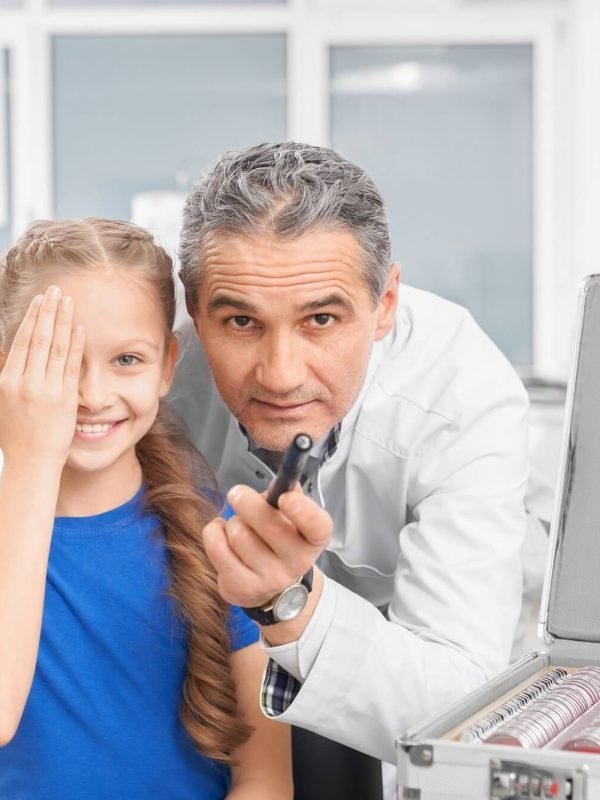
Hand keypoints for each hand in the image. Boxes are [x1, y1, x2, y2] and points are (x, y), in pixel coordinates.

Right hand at [0, 286, 84, 468]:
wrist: (31, 463)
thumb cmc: (16, 435)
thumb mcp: (4, 401)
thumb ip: (8, 373)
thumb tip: (9, 350)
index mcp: (7, 381)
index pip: (21, 340)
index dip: (32, 317)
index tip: (40, 300)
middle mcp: (25, 382)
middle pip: (38, 338)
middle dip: (48, 311)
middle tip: (55, 290)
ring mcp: (46, 390)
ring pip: (55, 347)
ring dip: (63, 321)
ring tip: (68, 301)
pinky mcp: (65, 399)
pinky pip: (71, 366)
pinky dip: (75, 345)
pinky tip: (80, 328)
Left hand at [203, 485, 332, 608]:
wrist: (273, 588)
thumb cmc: (281, 542)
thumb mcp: (292, 519)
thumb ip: (288, 496)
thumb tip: (280, 484)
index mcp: (313, 539)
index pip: (317, 526)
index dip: (302, 510)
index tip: (285, 497)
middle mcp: (297, 562)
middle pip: (269, 525)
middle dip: (246, 501)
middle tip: (238, 494)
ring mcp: (269, 578)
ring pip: (238, 534)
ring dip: (232, 522)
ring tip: (237, 525)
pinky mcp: (240, 588)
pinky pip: (217, 548)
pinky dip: (214, 532)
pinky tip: (222, 534)